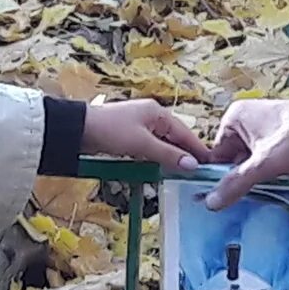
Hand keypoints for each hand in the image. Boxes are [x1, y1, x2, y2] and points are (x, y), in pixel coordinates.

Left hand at [80, 98, 207, 171]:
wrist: (77, 130)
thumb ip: (167, 154)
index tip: (211, 165)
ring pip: (163, 145)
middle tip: (198, 175)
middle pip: (175, 139)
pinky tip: (161, 170)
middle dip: (185, 156)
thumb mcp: (142, 144)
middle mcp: (152, 117)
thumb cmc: (110, 131)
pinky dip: (157, 159)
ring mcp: (140, 127)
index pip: (185, 133)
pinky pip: (150, 149)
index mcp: (158, 113)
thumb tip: (192, 165)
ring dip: (170, 159)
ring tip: (182, 176)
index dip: (198, 150)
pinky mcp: (129, 137)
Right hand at [205, 95, 288, 209]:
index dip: (219, 178)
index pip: (216, 155)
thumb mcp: (264, 163)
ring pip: (252, 164)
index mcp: (234, 118)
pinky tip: (275, 187)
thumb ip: (236, 183)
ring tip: (261, 194)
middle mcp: (246, 121)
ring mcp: (264, 130)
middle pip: (234, 161)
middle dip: (241, 179)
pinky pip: (267, 163)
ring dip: (257, 179)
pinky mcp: (281, 141)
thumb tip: (210, 203)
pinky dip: (271, 174)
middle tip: (242, 202)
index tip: (220, 200)